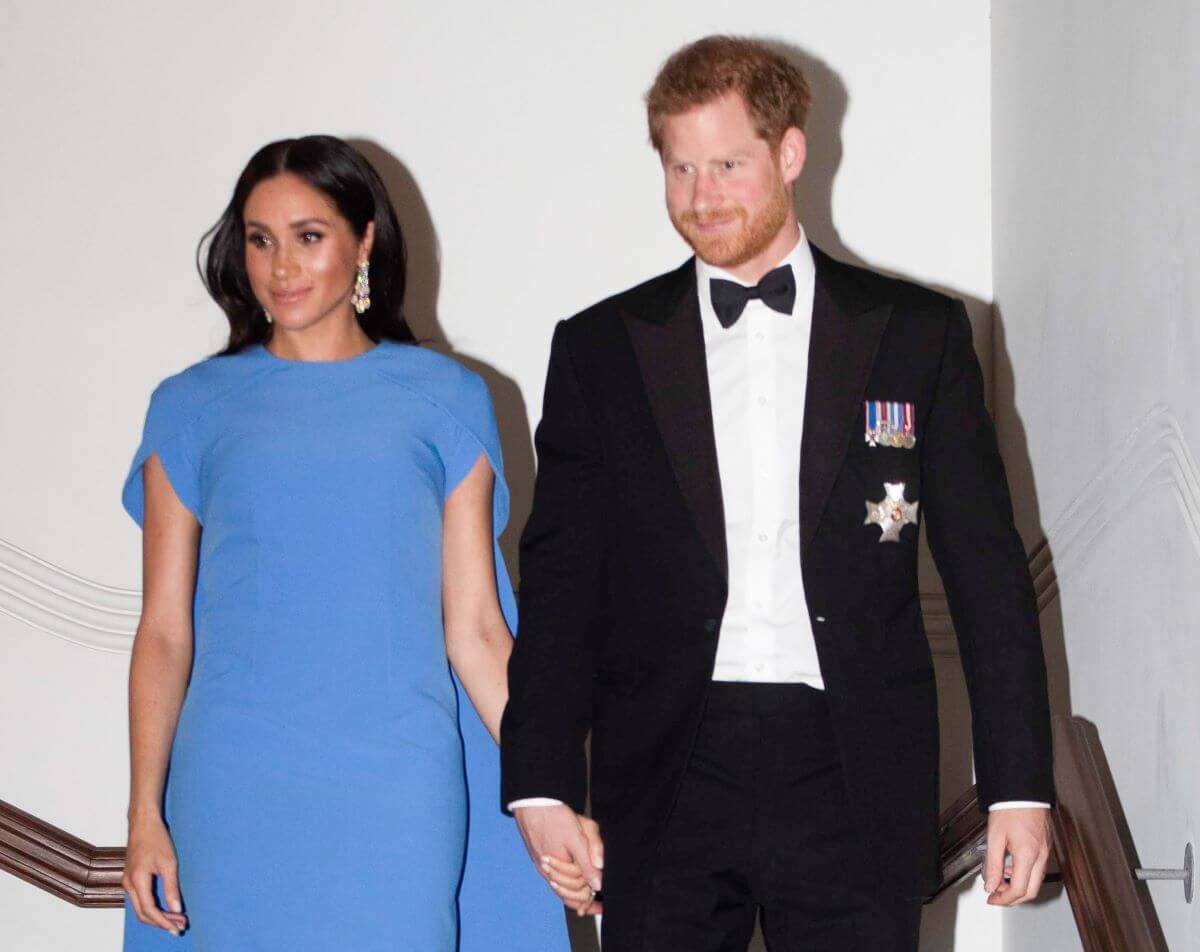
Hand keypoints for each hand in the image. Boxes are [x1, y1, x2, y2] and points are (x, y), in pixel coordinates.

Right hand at [124, 815, 186, 934]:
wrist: (143, 822)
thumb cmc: (156, 838)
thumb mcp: (169, 863)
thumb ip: (171, 887)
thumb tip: (176, 909)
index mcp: (136, 881)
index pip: (149, 910)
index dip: (164, 922)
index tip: (178, 928)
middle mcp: (128, 884)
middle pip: (142, 914)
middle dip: (161, 922)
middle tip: (180, 927)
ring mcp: (128, 882)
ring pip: (140, 908)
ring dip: (157, 916)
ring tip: (177, 919)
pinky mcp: (131, 879)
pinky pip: (140, 900)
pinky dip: (153, 908)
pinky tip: (166, 908)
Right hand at [514, 804, 603, 915]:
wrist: (533, 802)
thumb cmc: (554, 816)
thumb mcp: (578, 837)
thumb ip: (589, 861)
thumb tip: (598, 883)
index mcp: (558, 869)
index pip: (579, 893)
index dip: (593, 898)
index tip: (603, 904)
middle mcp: (547, 872)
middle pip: (569, 895)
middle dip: (584, 899)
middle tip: (598, 904)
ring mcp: (542, 867)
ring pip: (560, 890)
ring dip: (574, 895)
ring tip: (587, 904)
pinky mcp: (540, 859)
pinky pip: (554, 880)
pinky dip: (565, 886)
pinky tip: (573, 886)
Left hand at [983, 807, 1051, 905]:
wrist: (1023, 792)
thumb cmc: (1010, 808)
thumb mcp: (995, 837)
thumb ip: (992, 864)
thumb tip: (990, 885)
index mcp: (1028, 855)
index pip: (1019, 889)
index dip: (1004, 899)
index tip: (992, 899)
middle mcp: (1040, 856)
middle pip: (1031, 891)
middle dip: (1012, 898)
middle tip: (996, 896)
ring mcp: (1045, 852)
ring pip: (1036, 881)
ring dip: (1018, 887)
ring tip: (999, 881)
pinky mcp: (1045, 847)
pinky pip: (1037, 869)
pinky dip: (1024, 875)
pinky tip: (1010, 868)